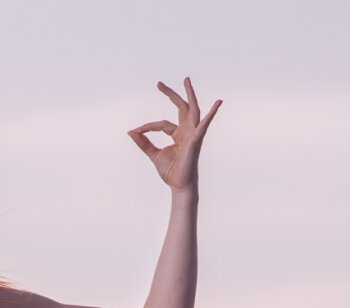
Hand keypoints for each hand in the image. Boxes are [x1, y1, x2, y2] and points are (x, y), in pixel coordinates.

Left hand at [127, 78, 220, 192]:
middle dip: (170, 94)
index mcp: (178, 134)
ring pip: (192, 109)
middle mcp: (187, 131)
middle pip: (180, 107)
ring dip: (189, 94)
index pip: (161, 124)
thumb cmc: (170, 172)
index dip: (147, 127)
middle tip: (158, 83)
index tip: (136, 131)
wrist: (179, 186)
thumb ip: (144, 142)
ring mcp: (193, 134)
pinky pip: (205, 124)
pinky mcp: (197, 140)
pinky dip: (212, 113)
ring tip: (186, 80)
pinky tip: (218, 102)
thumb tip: (130, 131)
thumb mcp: (154, 154)